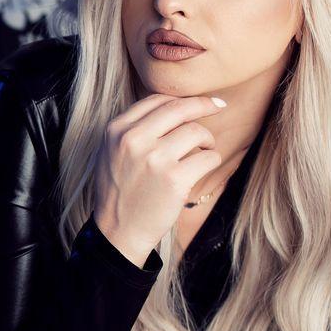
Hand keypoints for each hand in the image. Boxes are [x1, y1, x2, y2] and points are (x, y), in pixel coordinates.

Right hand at [93, 93, 225, 263]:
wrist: (118, 231)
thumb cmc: (119, 191)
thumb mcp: (111, 152)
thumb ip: (133, 128)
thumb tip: (172, 105)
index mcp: (117, 129)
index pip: (156, 100)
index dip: (182, 99)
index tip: (198, 102)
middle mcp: (133, 140)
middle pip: (179, 109)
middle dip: (204, 105)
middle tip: (218, 106)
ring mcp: (154, 159)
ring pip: (196, 132)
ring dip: (207, 140)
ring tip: (204, 151)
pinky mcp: (174, 179)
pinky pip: (207, 158)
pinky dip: (212, 160)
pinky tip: (203, 167)